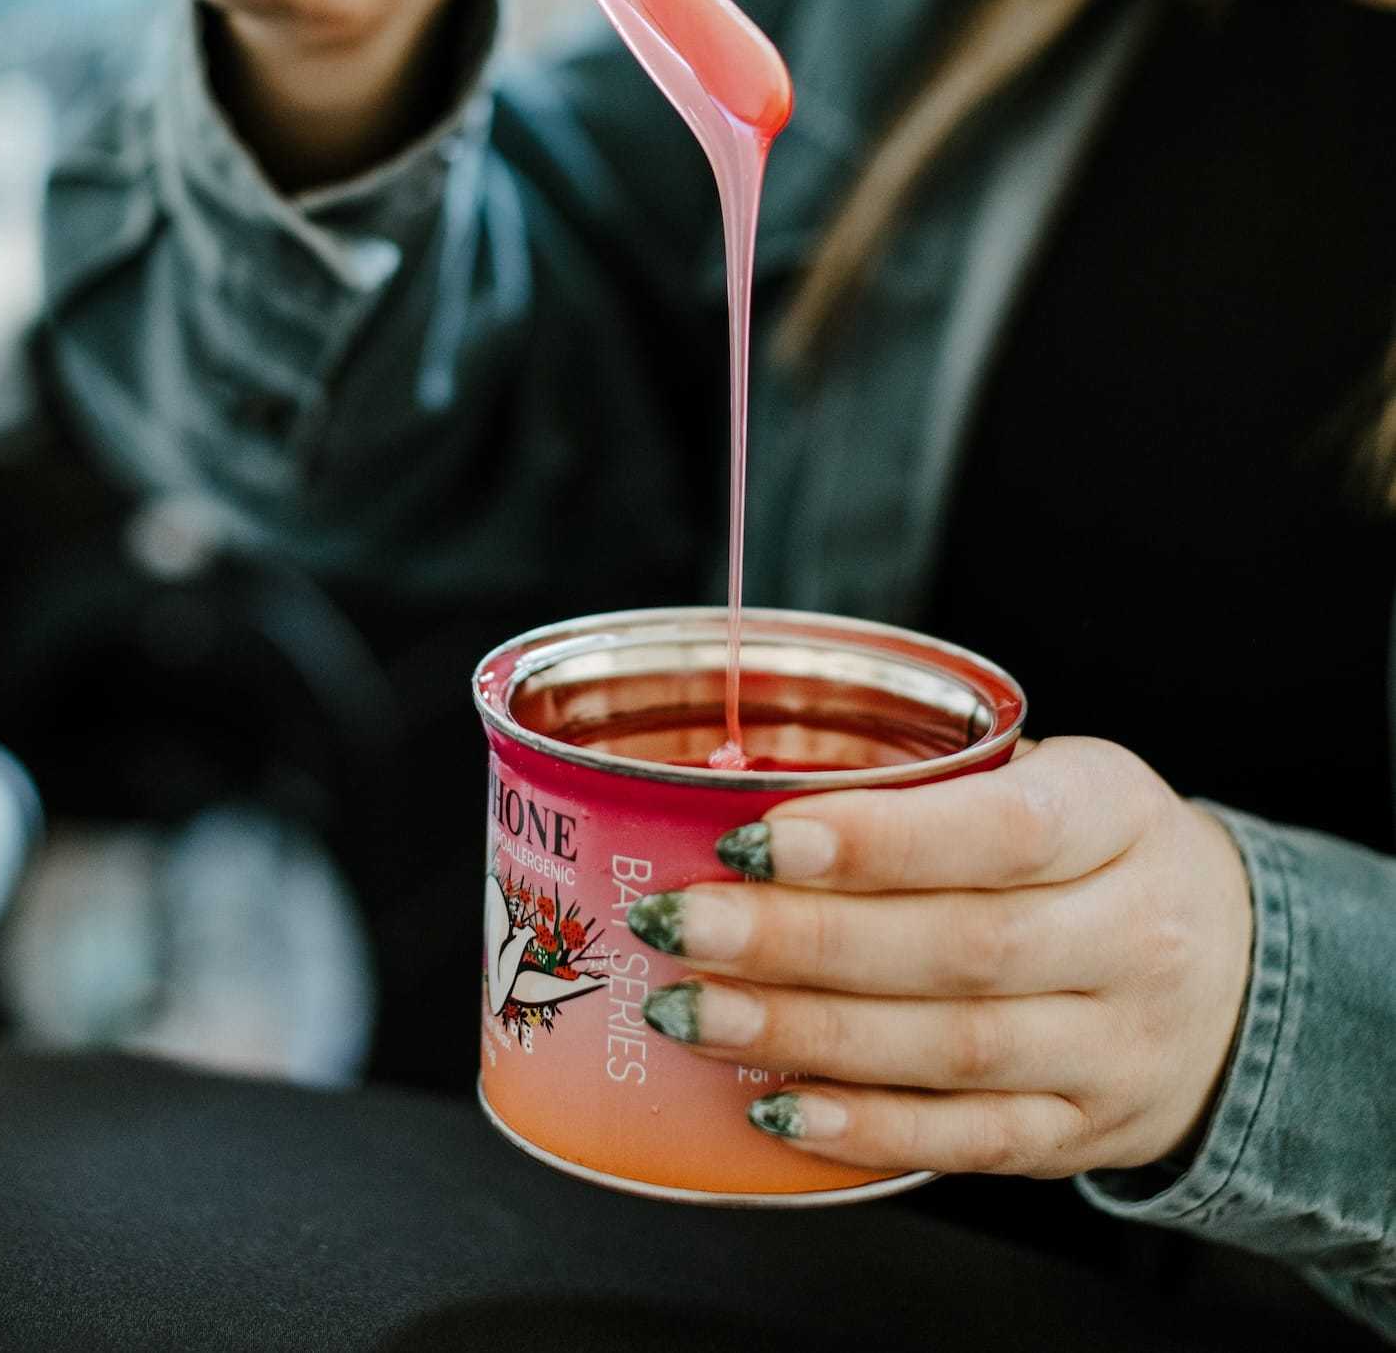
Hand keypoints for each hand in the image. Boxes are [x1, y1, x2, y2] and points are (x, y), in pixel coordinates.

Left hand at [631, 738, 1253, 1179]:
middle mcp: (1133, 937)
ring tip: (694, 1009)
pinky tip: (776, 1105)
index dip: (876, 839)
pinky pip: (967, 1140)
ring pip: (951, 1049)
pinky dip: (865, 1128)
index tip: (757, 836)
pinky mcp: (1082, 1134)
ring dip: (805, 1034)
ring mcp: (1114, 1048)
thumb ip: (940, 782)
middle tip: (684, 923)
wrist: (1236, 975)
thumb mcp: (1059, 779)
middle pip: (959, 948)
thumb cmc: (1103, 853)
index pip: (1002, 830)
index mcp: (1118, 817)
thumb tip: (758, 781)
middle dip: (802, 939)